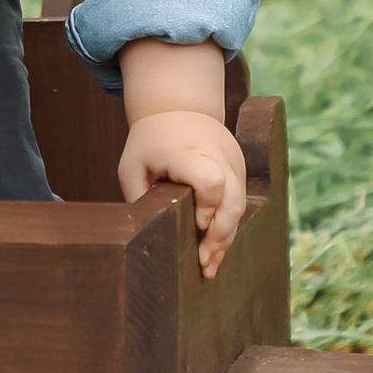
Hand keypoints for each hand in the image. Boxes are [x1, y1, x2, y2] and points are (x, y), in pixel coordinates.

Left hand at [117, 107, 247, 278]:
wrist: (180, 107)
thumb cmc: (150, 141)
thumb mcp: (132, 165)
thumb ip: (138, 196)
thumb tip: (143, 233)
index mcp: (188, 151)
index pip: (210, 182)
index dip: (207, 208)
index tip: (196, 225)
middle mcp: (218, 155)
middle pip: (232, 200)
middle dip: (220, 235)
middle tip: (205, 264)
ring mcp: (233, 161)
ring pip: (240, 205)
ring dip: (226, 237)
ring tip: (210, 265)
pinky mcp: (239, 168)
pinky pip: (240, 201)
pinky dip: (228, 226)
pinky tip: (215, 248)